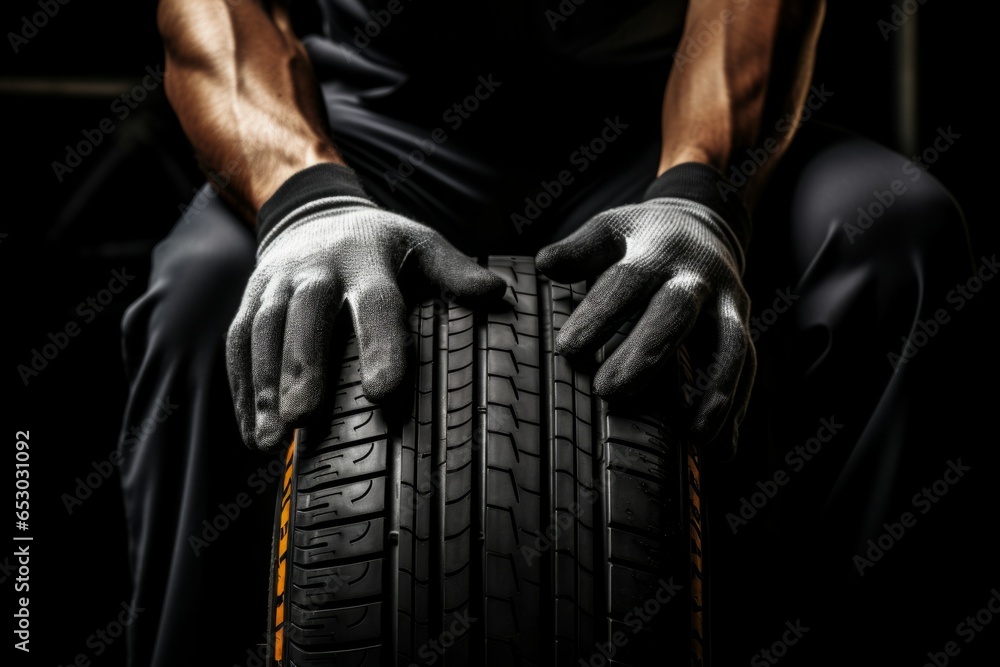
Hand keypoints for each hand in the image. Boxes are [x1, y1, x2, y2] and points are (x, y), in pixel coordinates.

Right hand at [227, 169, 504, 450]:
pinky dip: (242, 390)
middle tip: (304, 419)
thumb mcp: (420, 245)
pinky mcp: (249, 301)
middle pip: (304, 317)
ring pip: (262, 333)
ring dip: (263, 387)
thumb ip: (453, 272)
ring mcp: (276, 284)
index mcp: (365, 259)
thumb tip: (497, 293)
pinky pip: (239, 344)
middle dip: (301, 367)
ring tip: (269, 441)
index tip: (384, 392)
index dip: (380, 346)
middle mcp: (315, 269)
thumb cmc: (380, 244)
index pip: (376, 304)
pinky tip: (251, 433)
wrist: (314, 213)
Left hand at [536, 174, 754, 453]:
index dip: (599, 314)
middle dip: (646, 353)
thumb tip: (545, 264)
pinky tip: (721, 450)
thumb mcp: (610, 230)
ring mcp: (727, 301)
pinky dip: (736, 409)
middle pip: (676, 313)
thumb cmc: (641, 237)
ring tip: (694, 435)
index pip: (626, 281)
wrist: (703, 223)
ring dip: (715, 391)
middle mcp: (696, 275)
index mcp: (657, 249)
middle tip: (608, 393)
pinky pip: (746, 368)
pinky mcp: (742, 325)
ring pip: (730, 345)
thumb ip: (579, 251)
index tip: (568, 349)